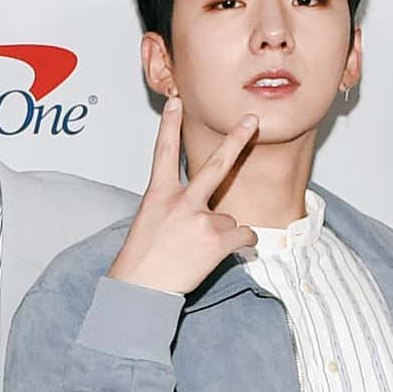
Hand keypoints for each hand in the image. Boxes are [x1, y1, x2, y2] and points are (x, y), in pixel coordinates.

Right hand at [102, 96, 262, 299]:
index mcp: (159, 194)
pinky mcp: (218, 240)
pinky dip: (242, 245)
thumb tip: (205, 211)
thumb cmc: (142, 259)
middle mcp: (182, 201)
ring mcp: (202, 219)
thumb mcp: (149, 221)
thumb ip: (174, 206)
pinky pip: (245, 235)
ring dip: (220, 234)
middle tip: (252, 120)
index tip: (176, 102)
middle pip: (217, 164)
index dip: (170, 125)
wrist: (140, 289)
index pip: (165, 152)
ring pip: (228, 219)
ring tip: (197, 251)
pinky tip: (221, 254)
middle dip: (237, 139)